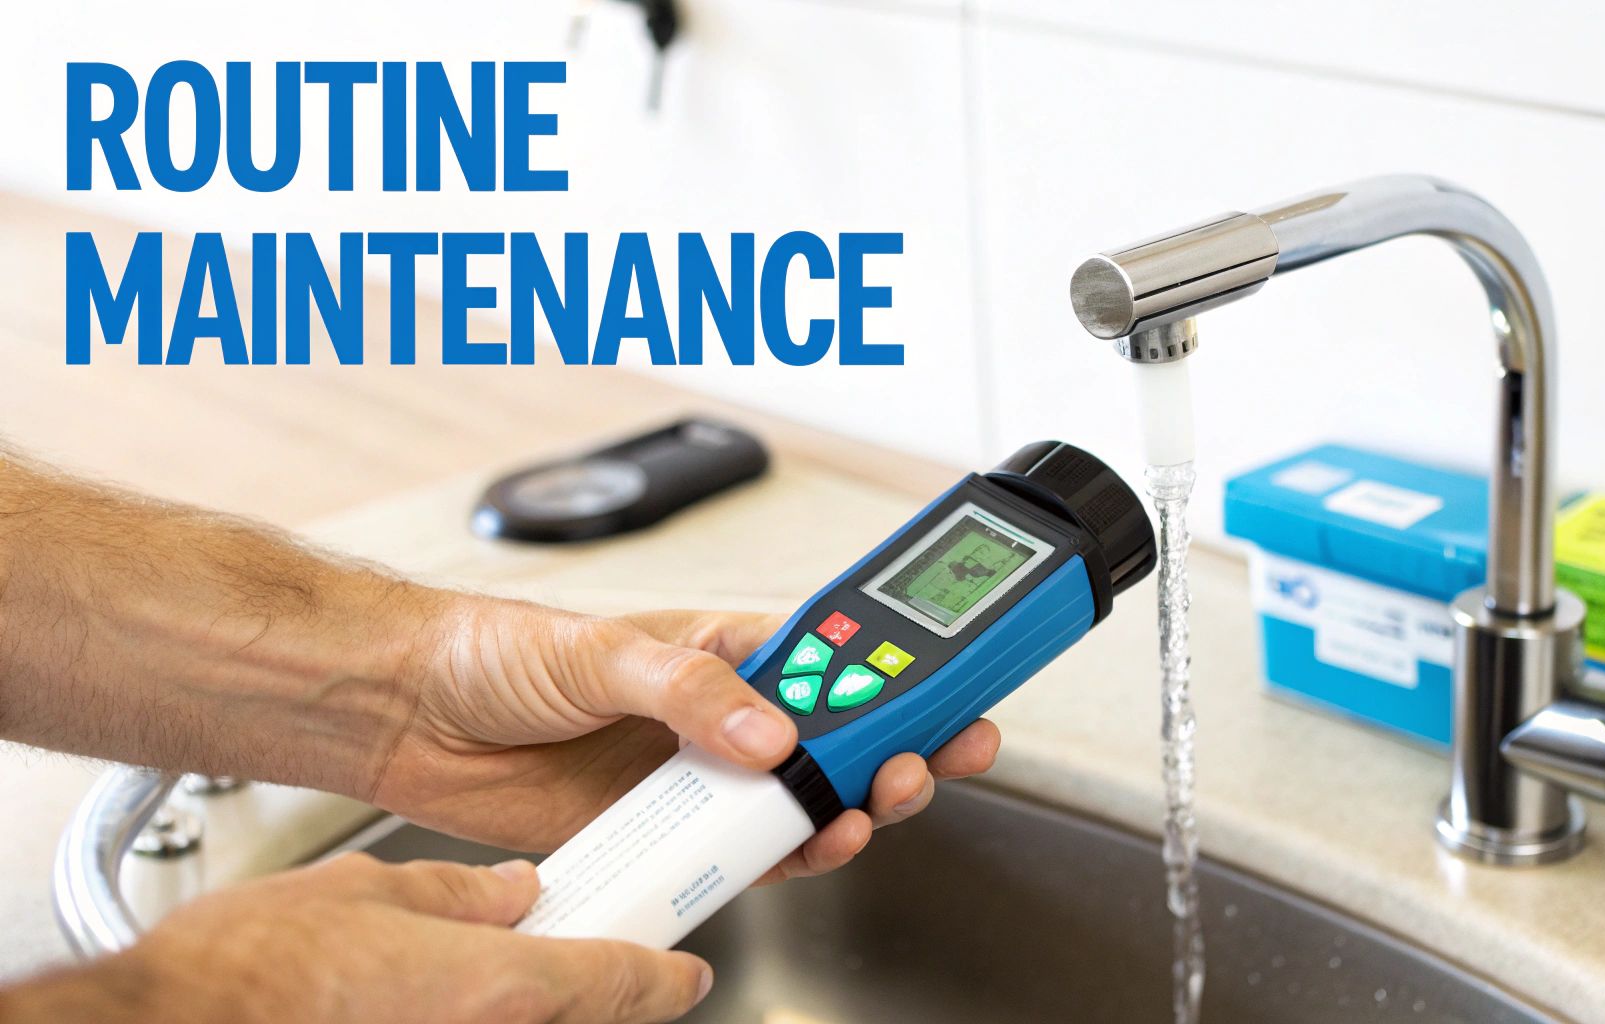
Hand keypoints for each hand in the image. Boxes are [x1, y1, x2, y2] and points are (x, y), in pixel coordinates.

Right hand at [59, 854, 709, 1023]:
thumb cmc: (245, 976)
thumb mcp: (365, 890)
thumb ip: (457, 894)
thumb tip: (508, 894)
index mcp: (502, 987)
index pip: (628, 980)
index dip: (666, 973)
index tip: (685, 968)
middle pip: (583, 1021)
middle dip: (589, 992)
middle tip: (570, 957)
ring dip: (521, 1011)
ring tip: (470, 974)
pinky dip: (474, 1021)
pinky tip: (422, 1002)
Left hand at [373, 602, 999, 880]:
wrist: (411, 716)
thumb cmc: (496, 651)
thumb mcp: (600, 650)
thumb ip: (690, 691)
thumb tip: (769, 732)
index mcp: (725, 648)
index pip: (837, 656)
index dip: (902, 672)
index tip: (951, 688)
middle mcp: (722, 714)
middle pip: (839, 737)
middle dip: (897, 748)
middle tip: (929, 762)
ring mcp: (696, 777)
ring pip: (802, 803)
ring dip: (847, 811)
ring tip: (866, 814)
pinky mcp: (662, 832)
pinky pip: (741, 856)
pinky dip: (780, 862)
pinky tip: (799, 858)